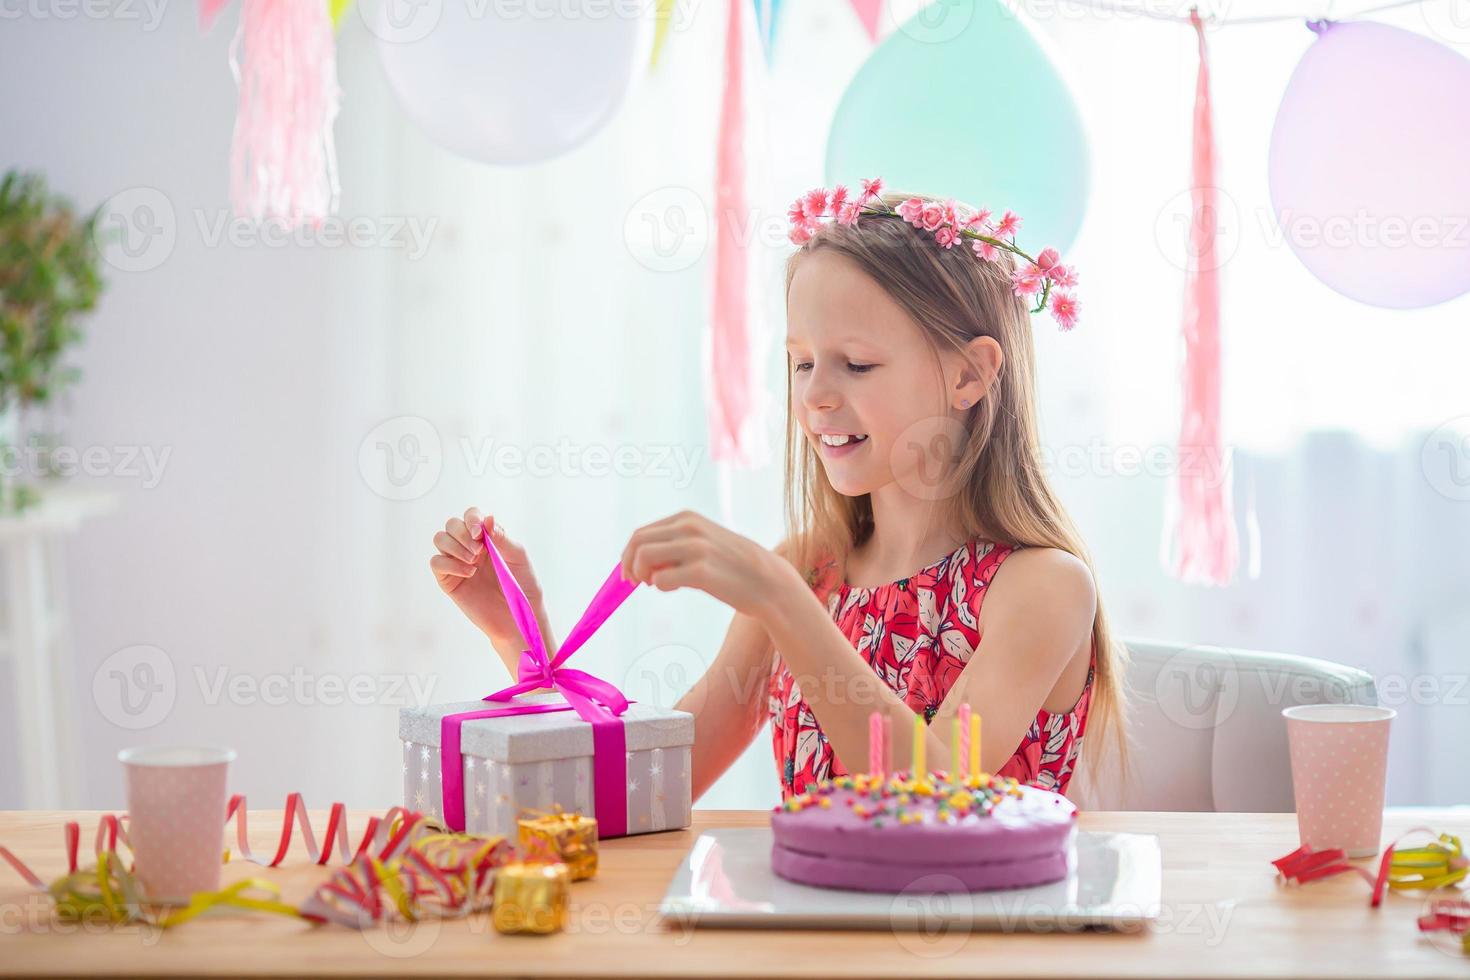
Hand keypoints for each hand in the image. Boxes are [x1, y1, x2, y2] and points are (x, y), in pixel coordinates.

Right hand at [430, 508, 555, 651]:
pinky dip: (450, 564)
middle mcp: (469, 547)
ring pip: (440, 539)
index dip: (471, 519)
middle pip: (451, 524)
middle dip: (462, 534)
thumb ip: (502, 537)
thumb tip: (488, 518)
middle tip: (478, 552)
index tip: (480, 534)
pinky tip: (469, 573)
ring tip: (474, 562)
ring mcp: (457, 563)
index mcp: (486, 537)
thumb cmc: (522, 585)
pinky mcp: (448, 580)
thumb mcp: (518, 557)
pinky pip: (436, 562)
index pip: (470, 515)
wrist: (517, 615)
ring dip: (455, 547)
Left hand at [619, 510, 795, 618]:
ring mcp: (696, 548)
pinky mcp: (701, 571)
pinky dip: (661, 587)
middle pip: (637, 543)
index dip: (628, 554)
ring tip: (656, 584)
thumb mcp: (703, 542)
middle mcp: (689, 528)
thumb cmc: (732, 566)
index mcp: (687, 518)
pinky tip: (675, 587)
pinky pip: (661, 580)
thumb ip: (674, 544)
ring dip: (642, 575)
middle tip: (636, 582)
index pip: (641, 533)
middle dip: (629, 565)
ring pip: (644, 558)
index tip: (630, 574)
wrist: (767, 581)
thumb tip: (637, 560)